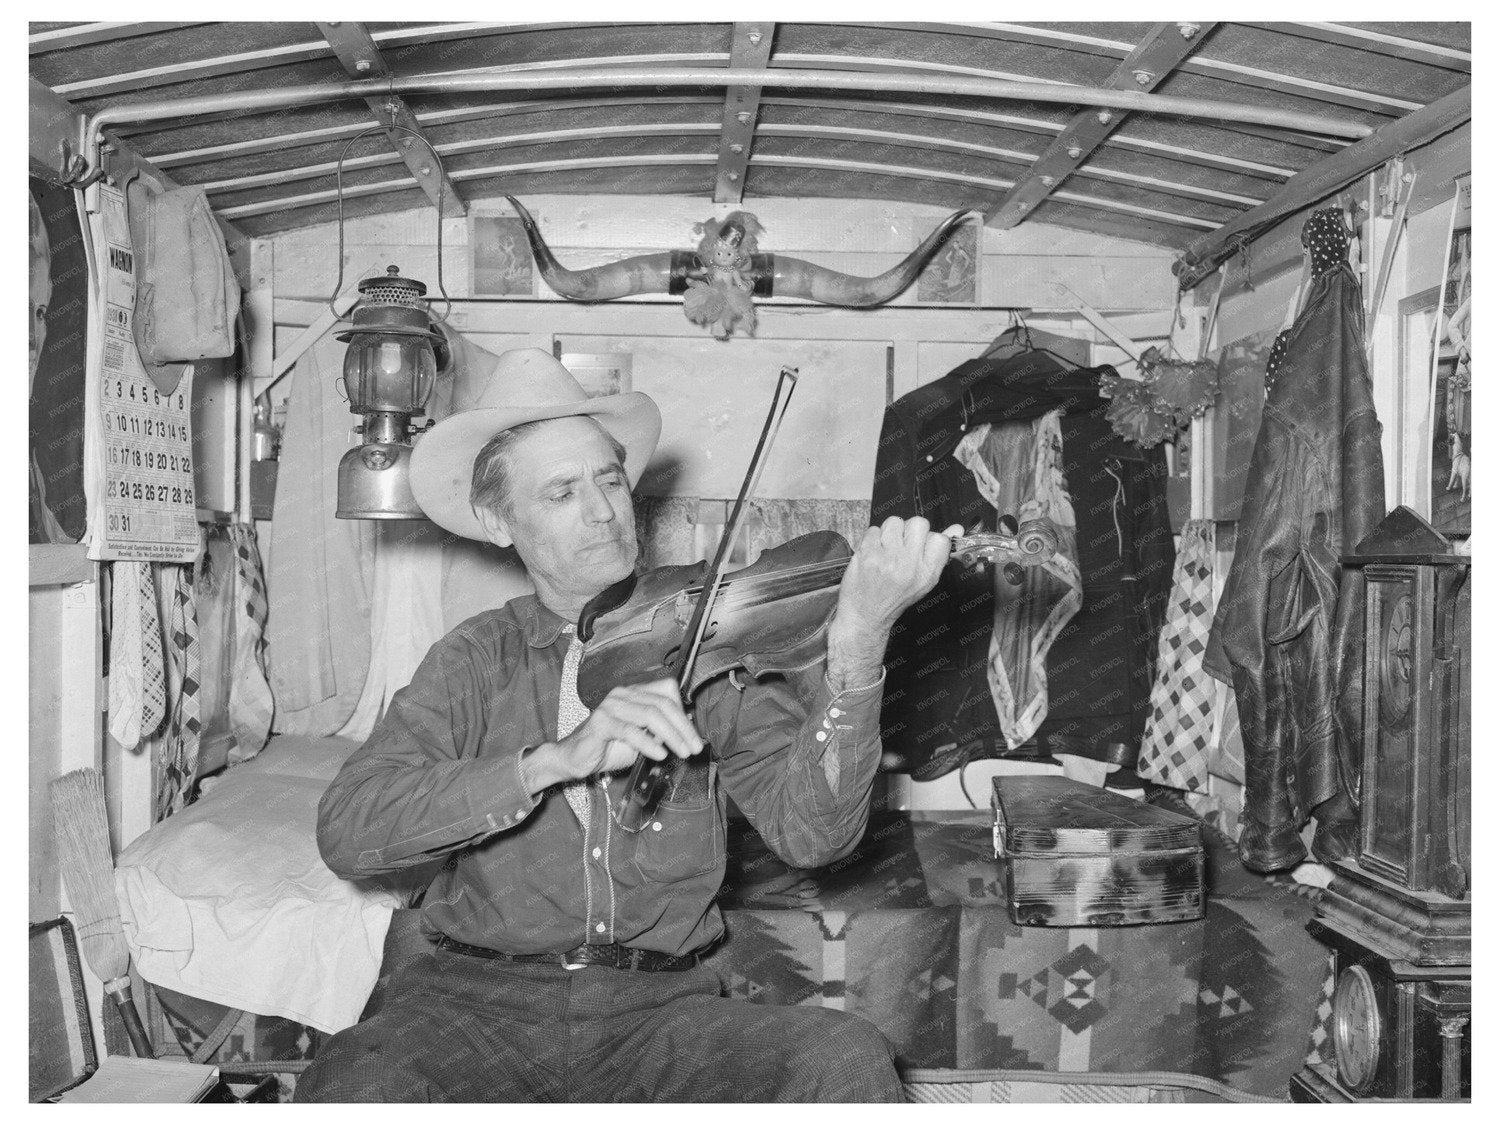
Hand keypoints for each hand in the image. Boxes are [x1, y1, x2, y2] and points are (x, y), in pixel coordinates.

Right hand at [528, 679, 705, 789]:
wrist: (576, 759)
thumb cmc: (609, 748)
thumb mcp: (642, 740)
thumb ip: (660, 732)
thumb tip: (687, 732)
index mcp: (635, 693)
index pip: (667, 690)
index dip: (684, 712)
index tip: (694, 737)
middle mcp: (623, 694)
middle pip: (662, 703)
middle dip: (683, 727)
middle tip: (695, 748)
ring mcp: (611, 706)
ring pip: (650, 715)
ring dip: (671, 736)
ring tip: (682, 752)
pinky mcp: (601, 722)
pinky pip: (630, 730)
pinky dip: (648, 743)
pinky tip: (659, 754)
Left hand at [825, 517, 961, 688]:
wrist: (866, 615)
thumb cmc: (894, 598)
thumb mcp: (924, 581)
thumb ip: (939, 553)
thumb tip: (956, 528)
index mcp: (927, 572)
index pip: (940, 538)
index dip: (928, 538)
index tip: (919, 546)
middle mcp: (910, 564)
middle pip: (918, 523)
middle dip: (909, 530)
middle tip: (901, 545)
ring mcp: (888, 558)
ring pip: (894, 522)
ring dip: (889, 532)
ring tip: (886, 549)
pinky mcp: (868, 554)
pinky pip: (874, 529)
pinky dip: (872, 539)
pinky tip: (873, 554)